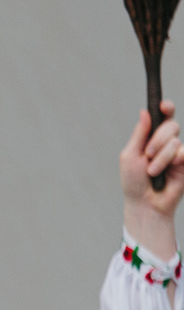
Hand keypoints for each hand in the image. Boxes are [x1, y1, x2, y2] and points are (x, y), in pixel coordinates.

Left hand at [121, 102, 183, 258]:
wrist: (145, 203)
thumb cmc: (133, 181)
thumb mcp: (130, 155)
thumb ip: (139, 134)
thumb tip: (145, 111)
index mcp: (150, 137)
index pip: (162, 117)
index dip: (166, 108)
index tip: (164, 105)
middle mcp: (166, 142)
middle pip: (170, 125)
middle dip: (157, 139)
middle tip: (147, 154)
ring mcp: (177, 152)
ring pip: (175, 140)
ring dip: (160, 157)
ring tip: (152, 171)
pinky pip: (183, 152)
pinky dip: (172, 160)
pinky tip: (168, 170)